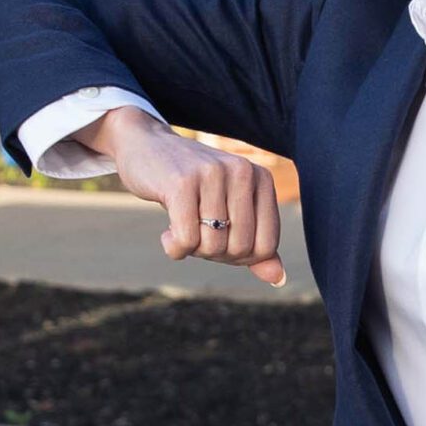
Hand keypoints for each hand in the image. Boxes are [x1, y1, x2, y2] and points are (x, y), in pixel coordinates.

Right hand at [76, 107, 285, 286]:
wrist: (147, 146)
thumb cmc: (193, 187)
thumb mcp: (229, 210)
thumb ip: (255, 245)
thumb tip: (278, 279)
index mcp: (261, 179)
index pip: (266, 246)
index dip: (241, 258)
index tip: (220, 242)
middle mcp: (242, 171)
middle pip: (239, 248)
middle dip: (214, 254)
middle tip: (196, 235)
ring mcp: (212, 174)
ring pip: (212, 246)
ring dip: (192, 250)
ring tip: (181, 228)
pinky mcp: (180, 182)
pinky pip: (185, 240)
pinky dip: (174, 248)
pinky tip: (166, 233)